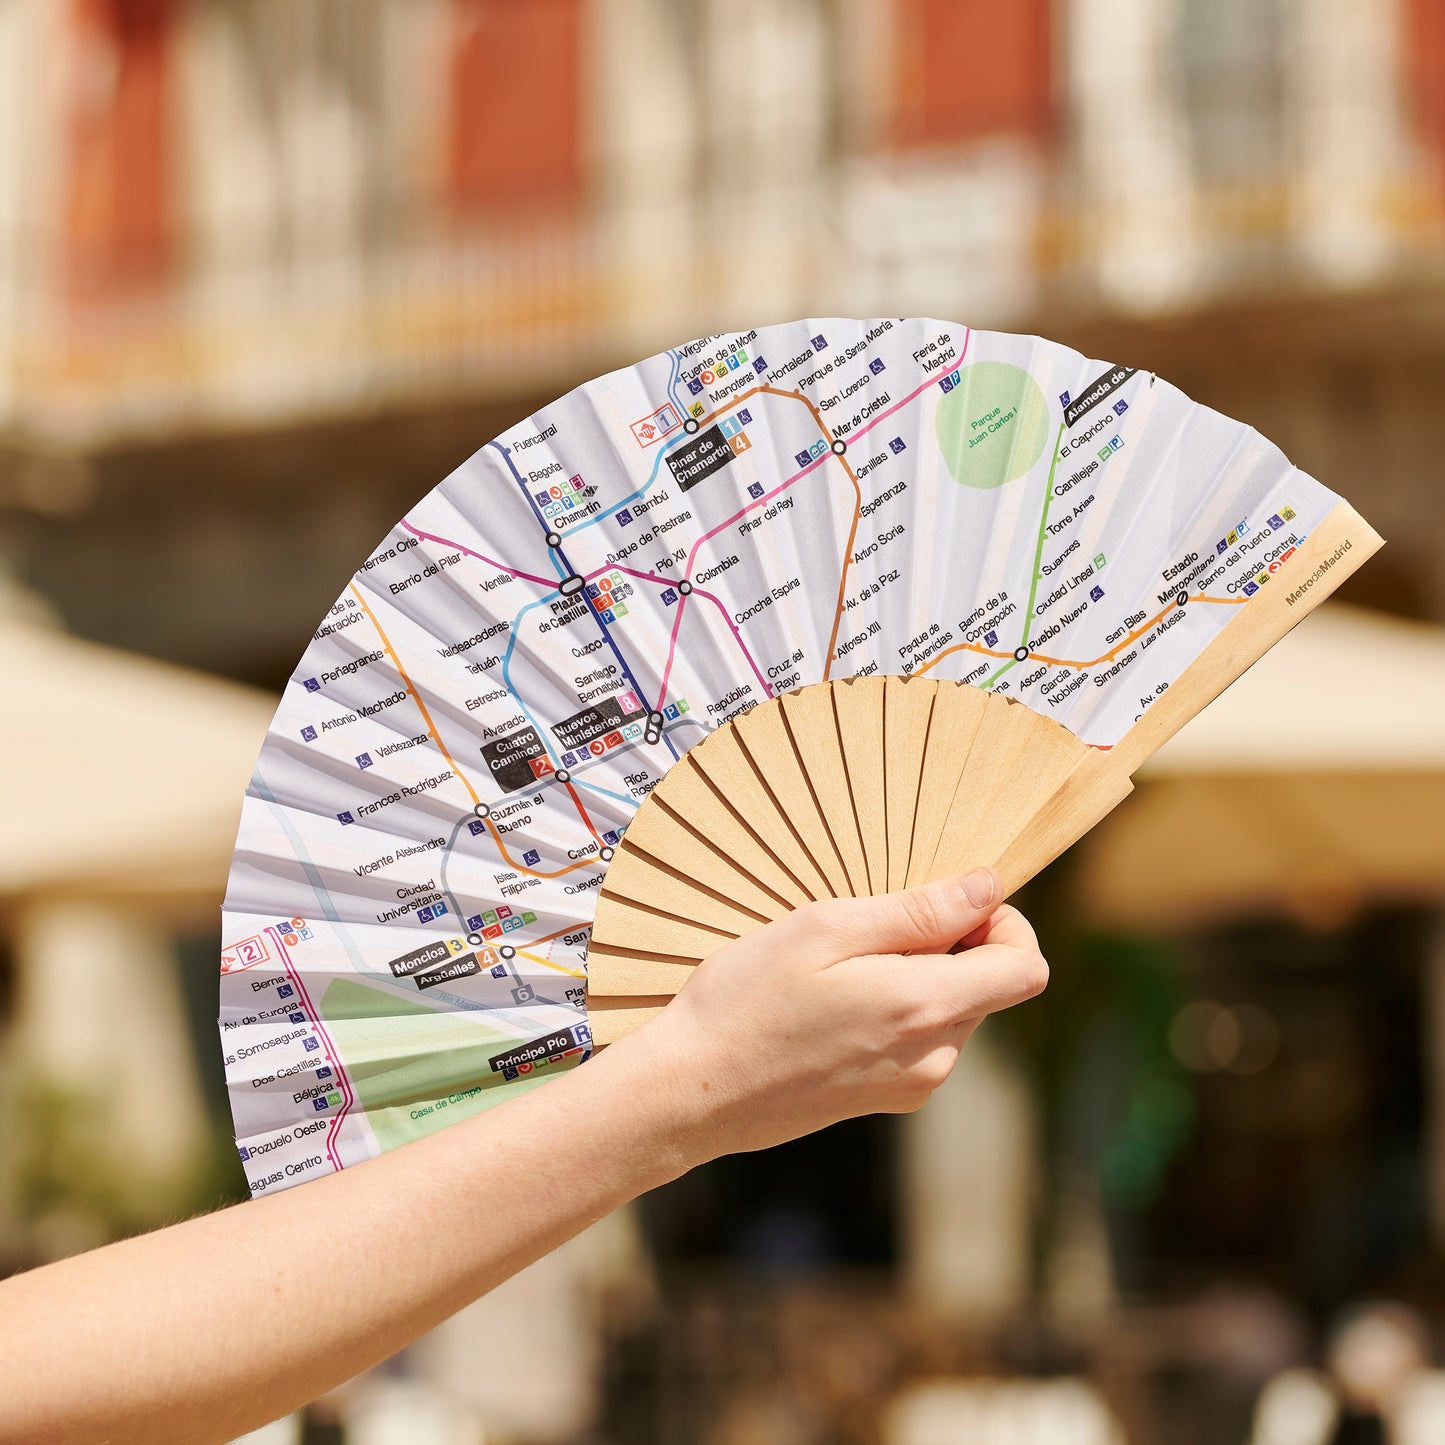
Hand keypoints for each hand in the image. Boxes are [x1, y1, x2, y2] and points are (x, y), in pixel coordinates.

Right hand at [609, 867, 1047, 1164]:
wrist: (691, 1091)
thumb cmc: (747, 1000)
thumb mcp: (825, 929)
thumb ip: (919, 911)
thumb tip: (990, 886)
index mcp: (926, 1007)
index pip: (1027, 967)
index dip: (1002, 922)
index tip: (947, 902)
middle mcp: (934, 1057)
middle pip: (990, 985)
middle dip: (951, 945)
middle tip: (869, 929)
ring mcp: (912, 1085)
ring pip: (953, 1010)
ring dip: (918, 975)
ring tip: (839, 968)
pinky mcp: (886, 1099)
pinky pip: (921, 1039)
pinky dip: (895, 1007)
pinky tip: (831, 1003)